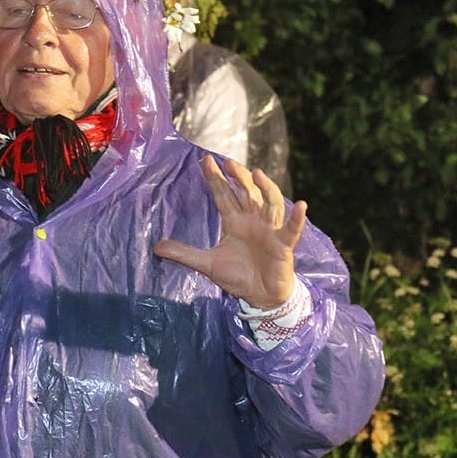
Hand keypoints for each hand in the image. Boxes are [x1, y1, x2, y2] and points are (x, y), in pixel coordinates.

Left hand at [154, 155, 306, 307]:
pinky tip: (300, 206)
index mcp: (234, 221)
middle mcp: (253, 220)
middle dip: (238, 176)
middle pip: (246, 192)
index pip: (223, 195)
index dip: (216, 178)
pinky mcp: (282, 244)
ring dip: (265, 188)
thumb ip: (184, 254)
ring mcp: (269, 230)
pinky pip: (291, 229)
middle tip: (227, 162)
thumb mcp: (207, 264)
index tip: (205, 161)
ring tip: (256, 173)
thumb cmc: (238, 276)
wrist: (259, 296)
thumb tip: (156, 247)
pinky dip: (295, 218)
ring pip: (269, 203)